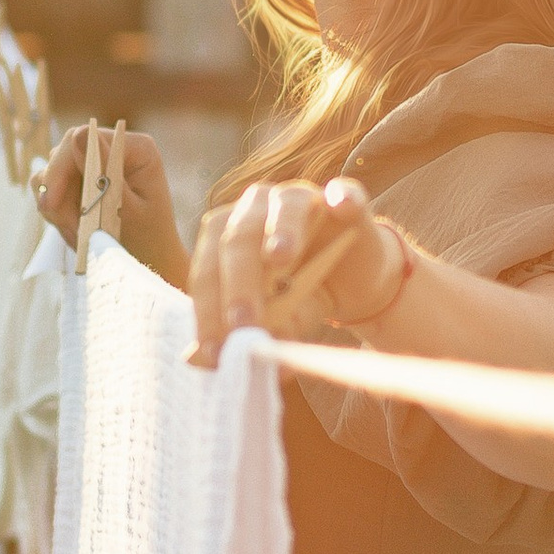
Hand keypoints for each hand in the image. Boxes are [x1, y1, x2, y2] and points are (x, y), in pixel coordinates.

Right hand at [35, 124, 190, 289]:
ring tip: (80, 236)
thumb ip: (103, 177)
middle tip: (72, 231)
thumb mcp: (127, 212)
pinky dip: (57, 214)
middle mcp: (112, 149)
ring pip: (50, 175)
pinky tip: (76, 232)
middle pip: (61, 155)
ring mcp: (92, 164)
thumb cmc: (148, 240)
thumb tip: (78, 134)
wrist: (148, 263)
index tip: (50, 205)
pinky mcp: (78, 181)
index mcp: (135, 148)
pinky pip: (49, 190)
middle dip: (58, 196)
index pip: (84, 138)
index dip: (60, 167)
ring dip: (58, 209)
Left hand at [191, 176, 407, 363]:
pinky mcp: (345, 201)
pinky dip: (342, 198)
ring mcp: (301, 199)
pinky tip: (340, 207)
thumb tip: (199, 360)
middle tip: (244, 322)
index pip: (208, 269)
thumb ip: (243, 334)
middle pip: (238, 237)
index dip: (207, 309)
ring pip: (285, 206)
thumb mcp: (275, 321)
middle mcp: (256, 209)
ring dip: (281, 230)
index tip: (213, 350)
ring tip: (279, 259)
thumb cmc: (303, 297)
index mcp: (227, 236)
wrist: (355, 282)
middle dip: (238, 283)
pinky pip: (343, 193)